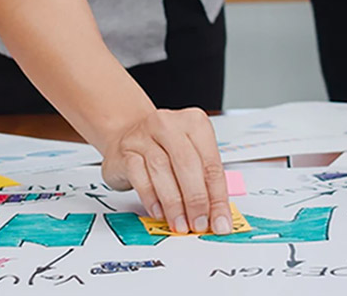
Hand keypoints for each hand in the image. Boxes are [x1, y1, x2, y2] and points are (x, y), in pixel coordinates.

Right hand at [99, 108, 231, 234]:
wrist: (125, 135)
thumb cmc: (164, 148)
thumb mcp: (190, 156)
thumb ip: (204, 182)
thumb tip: (216, 216)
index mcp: (194, 123)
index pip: (211, 164)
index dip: (218, 198)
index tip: (221, 222)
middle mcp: (169, 125)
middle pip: (188, 165)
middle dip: (196, 200)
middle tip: (199, 223)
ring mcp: (144, 136)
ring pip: (162, 171)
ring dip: (174, 204)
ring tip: (180, 223)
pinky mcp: (126, 152)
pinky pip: (140, 178)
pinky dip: (152, 199)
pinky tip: (160, 213)